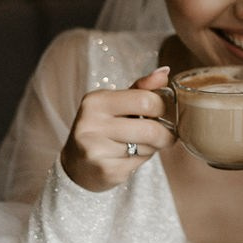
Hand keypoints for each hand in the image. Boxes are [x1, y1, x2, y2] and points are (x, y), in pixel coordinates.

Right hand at [61, 66, 175, 191]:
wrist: (76, 165)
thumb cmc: (102, 129)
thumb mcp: (116, 103)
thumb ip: (141, 88)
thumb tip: (165, 72)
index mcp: (96, 100)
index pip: (145, 100)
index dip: (163, 108)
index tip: (164, 113)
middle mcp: (92, 123)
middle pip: (150, 129)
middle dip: (165, 134)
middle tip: (165, 135)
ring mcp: (96, 149)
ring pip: (147, 148)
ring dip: (152, 148)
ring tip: (140, 145)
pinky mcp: (105, 171)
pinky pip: (139, 164)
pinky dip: (141, 161)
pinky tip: (128, 158)